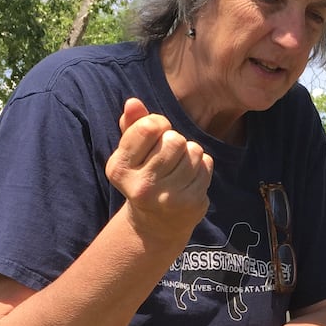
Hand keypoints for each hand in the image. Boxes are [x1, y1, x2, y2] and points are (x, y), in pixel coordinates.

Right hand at [107, 98, 211, 241]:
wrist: (156, 222)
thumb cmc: (144, 175)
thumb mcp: (132, 152)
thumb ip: (132, 125)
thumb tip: (133, 102)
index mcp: (120, 168)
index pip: (149, 127)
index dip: (158, 123)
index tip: (156, 134)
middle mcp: (141, 186)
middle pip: (174, 139)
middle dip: (175, 141)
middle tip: (168, 156)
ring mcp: (166, 197)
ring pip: (193, 151)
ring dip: (190, 153)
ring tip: (179, 167)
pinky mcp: (190, 203)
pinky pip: (205, 165)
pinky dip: (202, 166)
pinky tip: (190, 179)